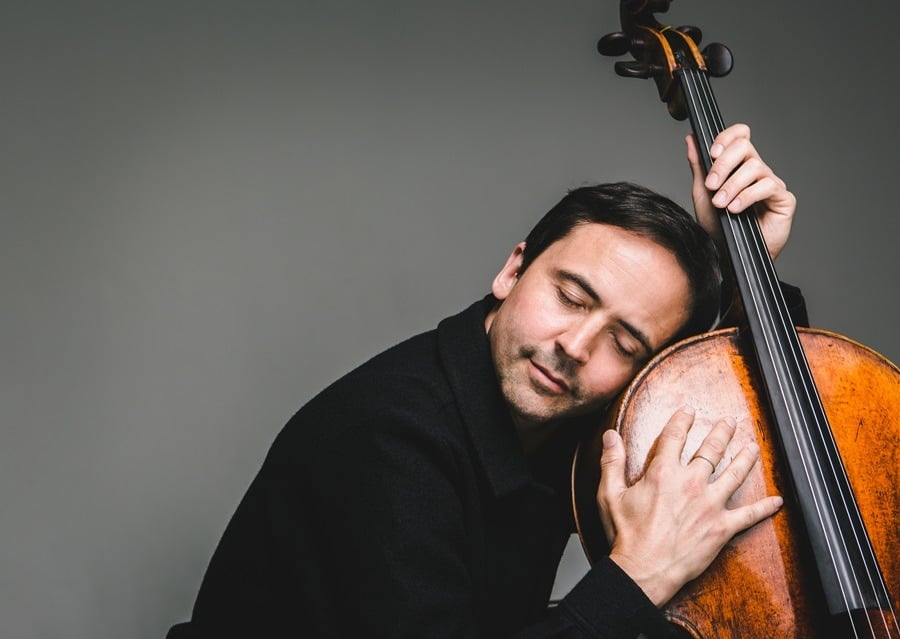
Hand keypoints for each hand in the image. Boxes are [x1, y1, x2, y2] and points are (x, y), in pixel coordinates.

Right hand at [596, 407, 782, 606]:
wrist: (644, 569)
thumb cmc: (627, 535)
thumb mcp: (609, 494)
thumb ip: (611, 462)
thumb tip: (610, 435)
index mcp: (663, 472)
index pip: (674, 437)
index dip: (682, 421)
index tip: (689, 411)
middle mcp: (691, 483)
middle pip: (710, 450)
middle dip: (721, 433)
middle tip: (729, 422)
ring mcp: (710, 505)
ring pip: (734, 474)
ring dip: (745, 458)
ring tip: (753, 447)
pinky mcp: (722, 528)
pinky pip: (749, 515)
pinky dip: (764, 508)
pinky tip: (777, 501)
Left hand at [686, 123, 795, 259]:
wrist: (728, 255)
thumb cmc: (717, 226)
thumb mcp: (703, 193)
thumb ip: (699, 166)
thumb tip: (691, 139)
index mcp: (738, 165)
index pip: (740, 136)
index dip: (728, 137)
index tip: (712, 152)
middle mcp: (756, 171)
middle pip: (745, 147)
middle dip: (723, 165)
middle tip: (711, 186)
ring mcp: (771, 183)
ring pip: (754, 167)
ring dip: (733, 185)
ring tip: (721, 204)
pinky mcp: (783, 199)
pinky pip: (768, 186)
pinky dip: (747, 196)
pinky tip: (736, 209)